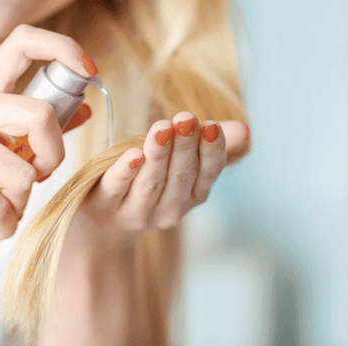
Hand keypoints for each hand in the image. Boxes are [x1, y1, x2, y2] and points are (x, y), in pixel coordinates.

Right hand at [0, 25, 94, 240]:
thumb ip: (30, 123)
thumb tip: (85, 108)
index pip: (23, 41)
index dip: (64, 48)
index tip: (89, 71)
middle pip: (42, 115)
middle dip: (54, 155)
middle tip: (41, 173)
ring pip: (25, 172)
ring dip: (23, 202)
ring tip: (6, 208)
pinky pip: (2, 204)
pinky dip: (5, 224)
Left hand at [66, 112, 249, 253]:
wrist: (102, 228)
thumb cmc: (146, 183)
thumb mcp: (178, 164)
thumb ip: (207, 144)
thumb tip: (245, 128)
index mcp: (190, 195)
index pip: (207, 173)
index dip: (211, 151)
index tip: (212, 126)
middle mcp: (167, 209)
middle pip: (180, 176)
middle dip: (184, 146)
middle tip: (186, 118)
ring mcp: (135, 212)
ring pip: (151, 182)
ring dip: (159, 154)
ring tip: (163, 128)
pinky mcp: (104, 206)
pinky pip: (117, 188)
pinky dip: (125, 172)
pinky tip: (133, 154)